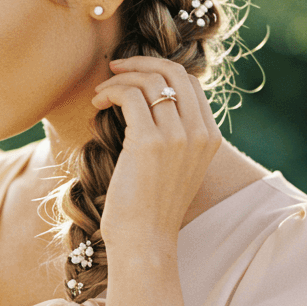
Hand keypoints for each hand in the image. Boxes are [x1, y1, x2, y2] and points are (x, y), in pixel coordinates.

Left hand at [89, 55, 221, 252]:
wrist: (145, 242)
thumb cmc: (151, 209)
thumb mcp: (174, 168)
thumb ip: (174, 136)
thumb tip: (150, 103)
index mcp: (210, 137)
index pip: (190, 83)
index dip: (159, 69)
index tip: (132, 74)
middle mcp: (199, 133)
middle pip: (174, 72)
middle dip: (141, 63)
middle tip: (113, 69)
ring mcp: (178, 136)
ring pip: (150, 80)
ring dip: (120, 79)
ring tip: (100, 93)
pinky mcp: (150, 142)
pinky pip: (130, 95)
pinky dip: (110, 92)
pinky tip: (97, 104)